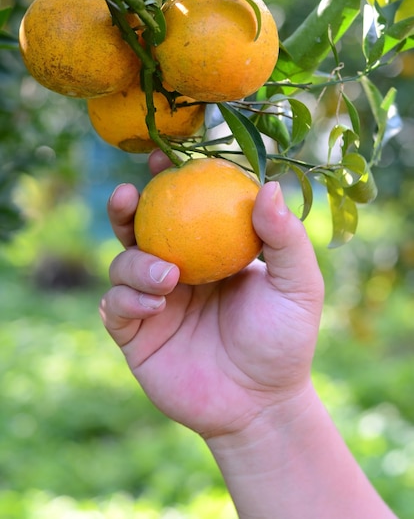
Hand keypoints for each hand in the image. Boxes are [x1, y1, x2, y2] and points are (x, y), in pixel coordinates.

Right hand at [100, 150, 323, 438]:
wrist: (260, 404)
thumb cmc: (283, 341)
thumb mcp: (297, 286)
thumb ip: (286, 238)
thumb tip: (270, 187)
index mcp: (208, 253)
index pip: (183, 209)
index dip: (168, 182)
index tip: (163, 160)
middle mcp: (176, 271)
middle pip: (138, 230)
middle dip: (125, 209)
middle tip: (129, 195)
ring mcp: (153, 302)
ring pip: (122, 264)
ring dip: (136, 262)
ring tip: (168, 276)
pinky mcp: (135, 334)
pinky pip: (116, 306)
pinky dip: (128, 298)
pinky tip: (155, 306)